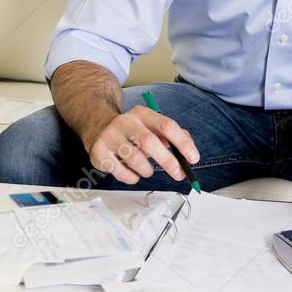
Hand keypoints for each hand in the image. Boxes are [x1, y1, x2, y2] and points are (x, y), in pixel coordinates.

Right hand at [83, 106, 198, 183]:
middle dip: (168, 161)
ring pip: (135, 159)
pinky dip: (132, 177)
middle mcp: (125, 122)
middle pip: (150, 142)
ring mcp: (110, 136)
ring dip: (147, 170)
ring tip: (147, 170)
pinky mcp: (99, 152)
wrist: (98, 126)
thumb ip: (171, 136)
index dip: (182, 143)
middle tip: (178, 174)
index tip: (193, 158)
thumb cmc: (131, 130)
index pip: (166, 126)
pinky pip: (121, 172)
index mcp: (142, 114)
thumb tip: (189, 153)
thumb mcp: (151, 126)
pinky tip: (132, 173)